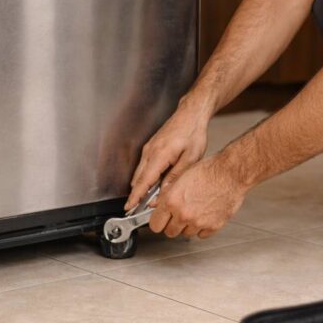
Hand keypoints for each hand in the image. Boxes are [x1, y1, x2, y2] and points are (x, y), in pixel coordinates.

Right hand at [125, 97, 209, 211]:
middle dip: (138, 194)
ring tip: (150, 198)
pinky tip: (155, 182)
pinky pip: (144, 165)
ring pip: (140, 172)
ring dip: (142, 185)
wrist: (191, 114)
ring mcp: (149, 148)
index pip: (143, 181)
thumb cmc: (193, 132)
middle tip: (142, 208)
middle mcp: (150, 151)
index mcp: (159, 155)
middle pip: (138, 178)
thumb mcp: (191, 158)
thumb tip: (165, 192)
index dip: (136, 196)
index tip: (129, 207)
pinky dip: (146, 176)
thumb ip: (176, 176)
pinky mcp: (151, 146)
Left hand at [147, 154, 246, 238]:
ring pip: (186, 234)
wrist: (231, 172)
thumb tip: (157, 205)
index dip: (158, 221)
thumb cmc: (209, 170)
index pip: (155, 225)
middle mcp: (183, 214)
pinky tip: (206, 214)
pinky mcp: (213, 226)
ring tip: (196, 211)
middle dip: (173, 224)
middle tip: (179, 214)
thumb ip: (167, 194)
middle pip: (170, 232)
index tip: (161, 219)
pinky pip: (202, 234)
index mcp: (172, 201)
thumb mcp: (181, 177)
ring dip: (188, 226)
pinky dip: (203, 227)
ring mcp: (198, 222)